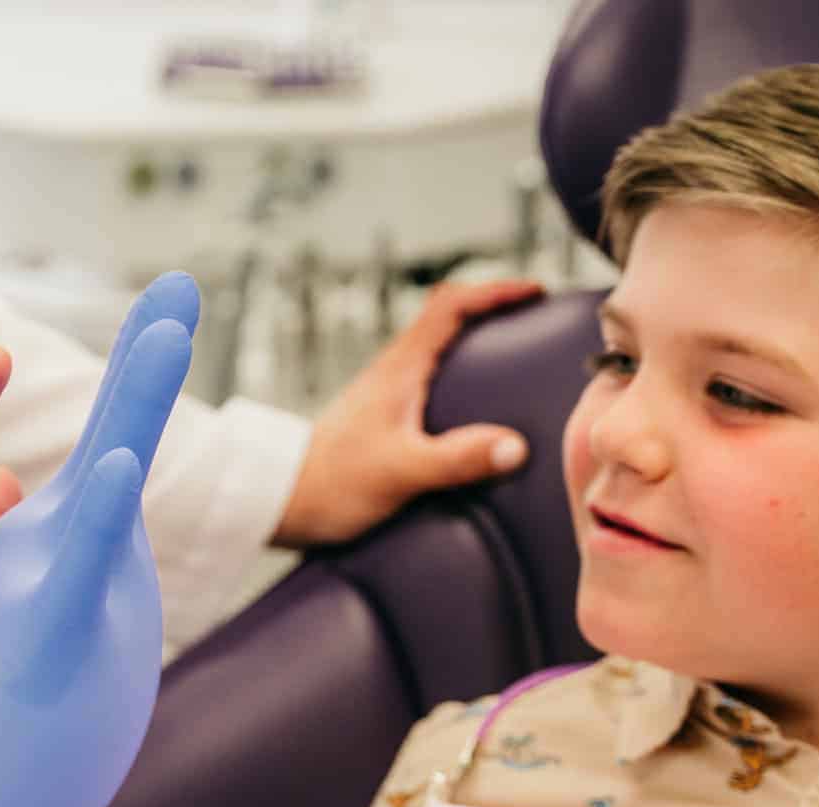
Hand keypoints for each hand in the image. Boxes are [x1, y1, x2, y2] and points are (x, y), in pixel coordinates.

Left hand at [272, 278, 544, 547]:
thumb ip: (456, 459)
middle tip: (537, 321)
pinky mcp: (383, 420)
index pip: (449, 306)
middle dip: (493, 312)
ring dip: (477, 347)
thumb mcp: (400, 472)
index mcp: (399, 370)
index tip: (535, 292)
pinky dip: (461, 382)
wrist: (281, 502)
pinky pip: (430, 385)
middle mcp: (392, 374)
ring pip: (437, 353)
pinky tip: (478, 411)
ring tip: (520, 360)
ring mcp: (386, 395)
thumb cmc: (331, 484)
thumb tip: (514, 446)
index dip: (494, 291)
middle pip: (446, 322)